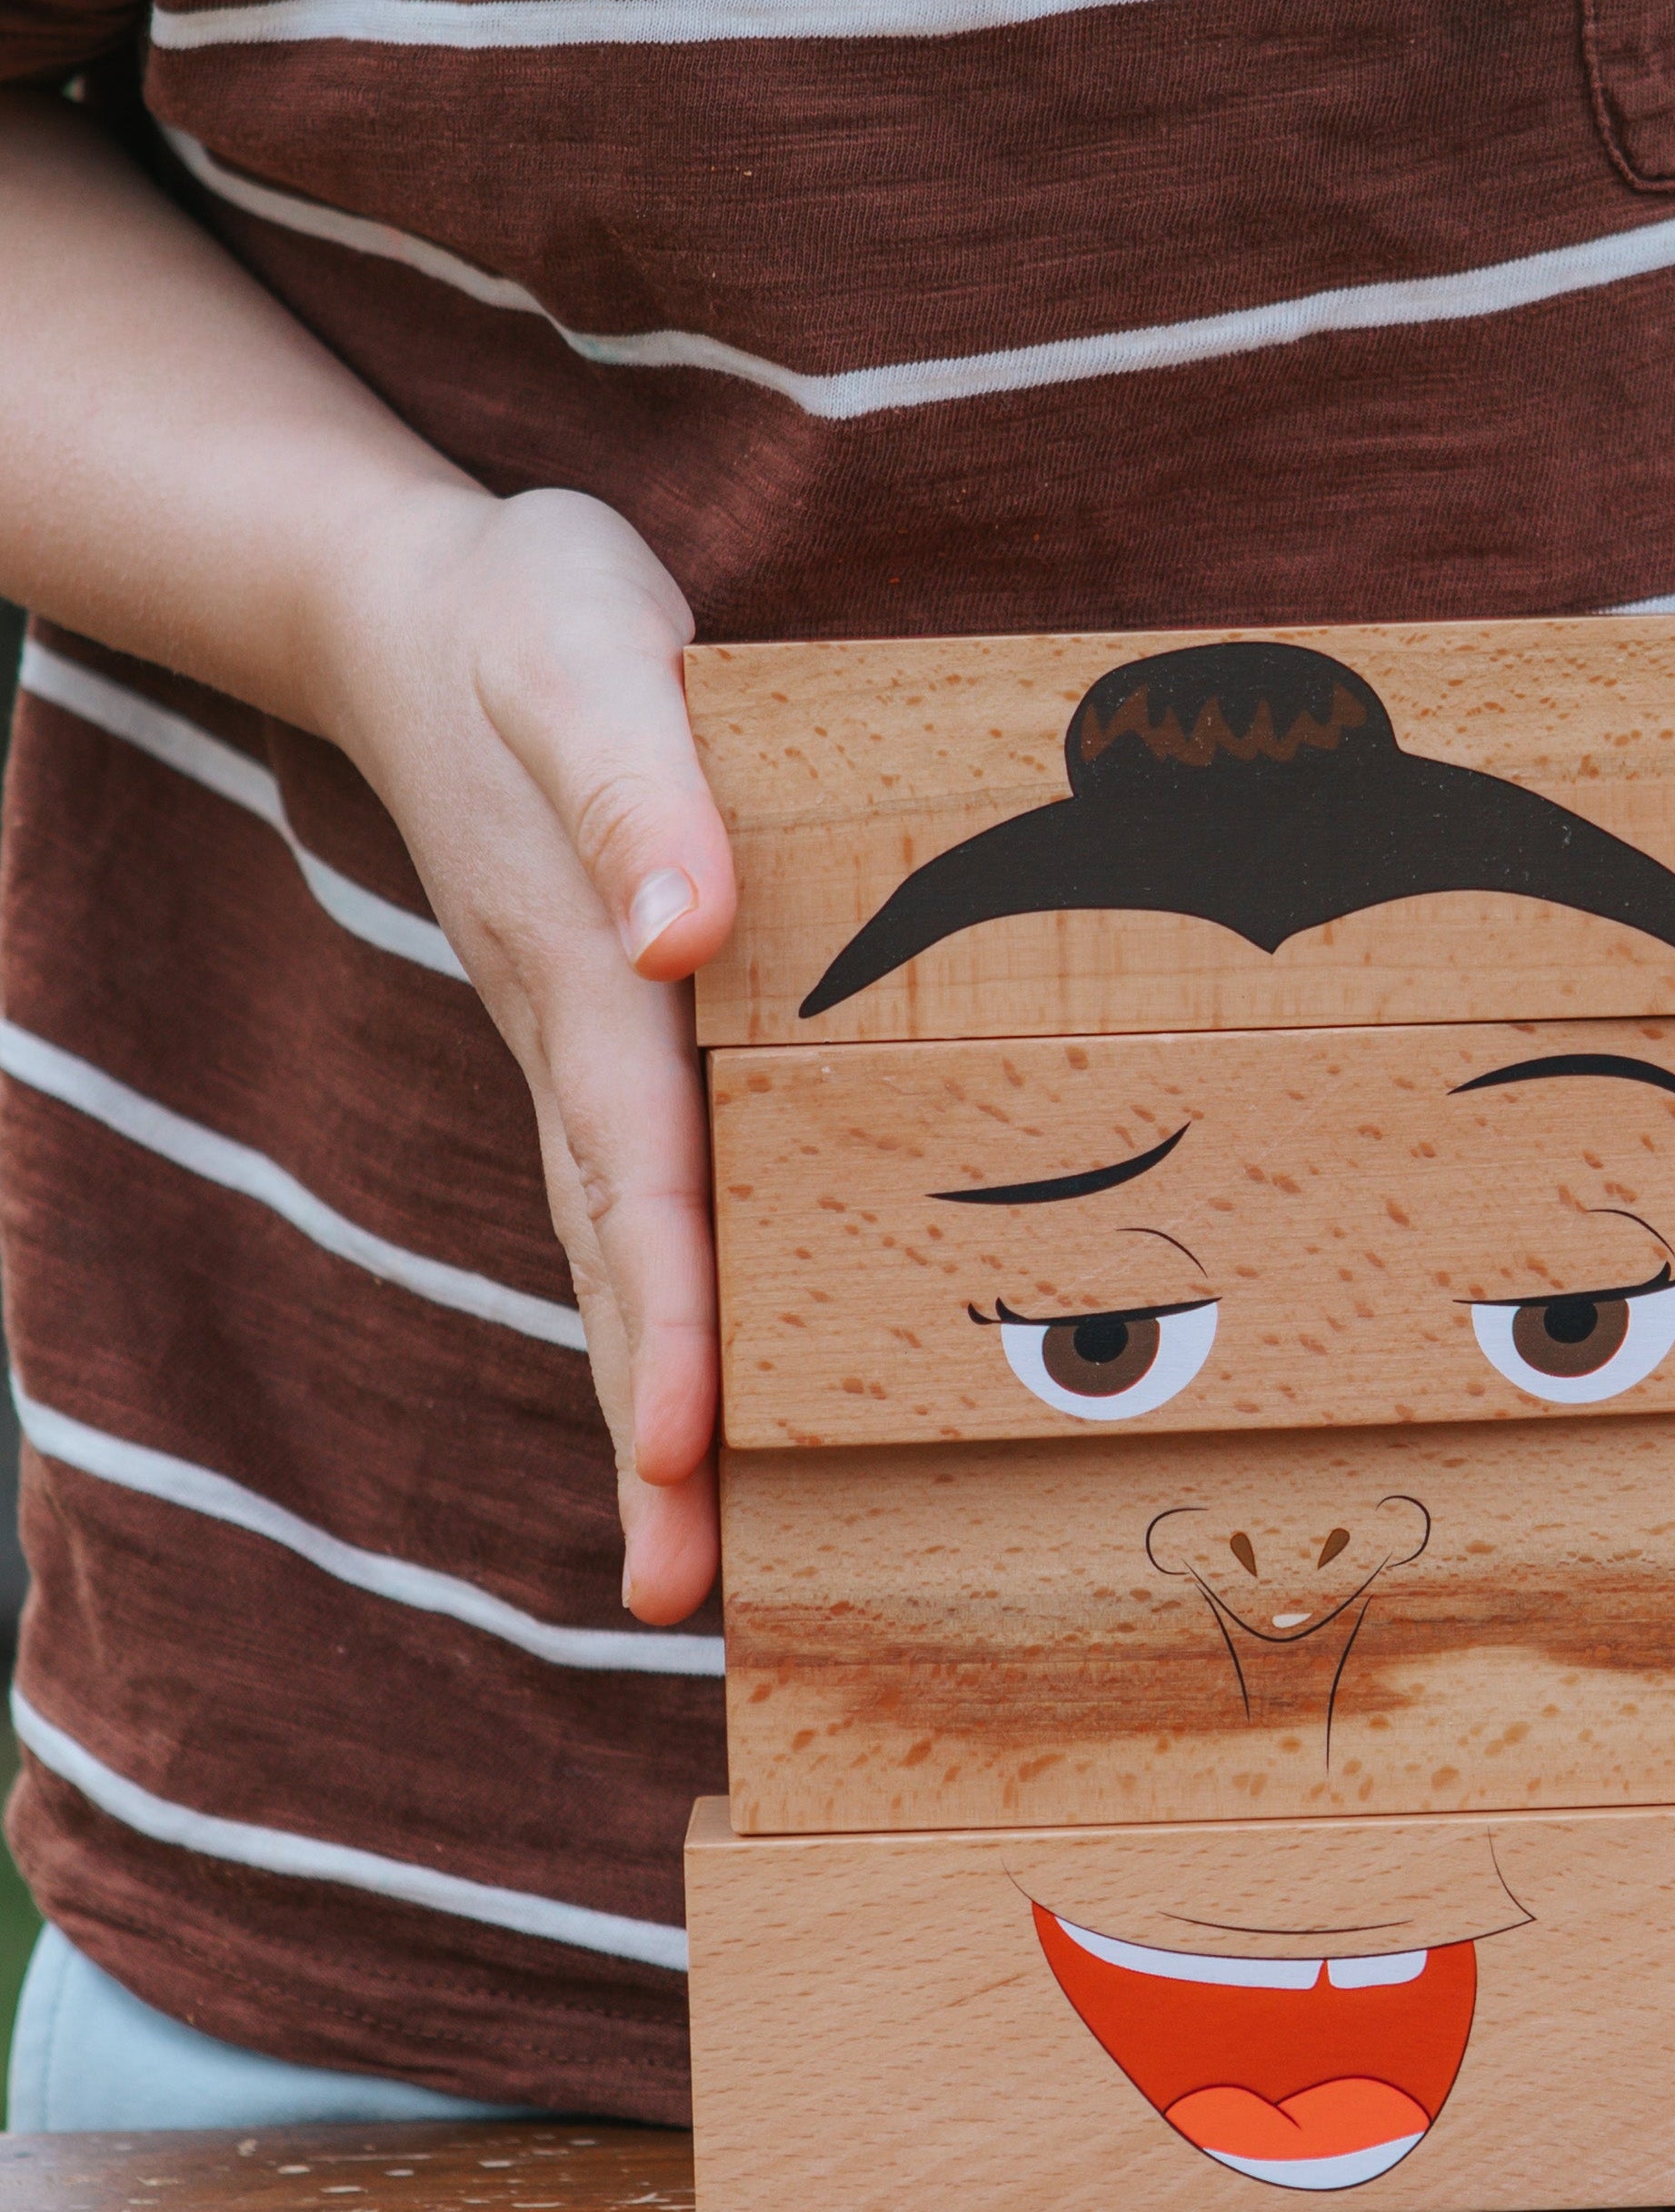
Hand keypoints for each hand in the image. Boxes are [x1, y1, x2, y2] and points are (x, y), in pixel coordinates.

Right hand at [301, 485, 736, 1623]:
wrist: (432, 617)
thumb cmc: (530, 625)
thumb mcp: (584, 650)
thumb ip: (636, 780)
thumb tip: (675, 931)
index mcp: (587, 972)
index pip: (637, 1169)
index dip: (668, 1308)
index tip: (677, 1447)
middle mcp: (580, 1047)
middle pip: (619, 1263)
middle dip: (650, 1429)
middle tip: (674, 1595)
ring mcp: (583, 1065)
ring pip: (621, 1261)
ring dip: (652, 1411)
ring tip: (677, 1575)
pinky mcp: (608, 1059)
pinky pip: (640, 1212)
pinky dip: (668, 1323)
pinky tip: (704, 1418)